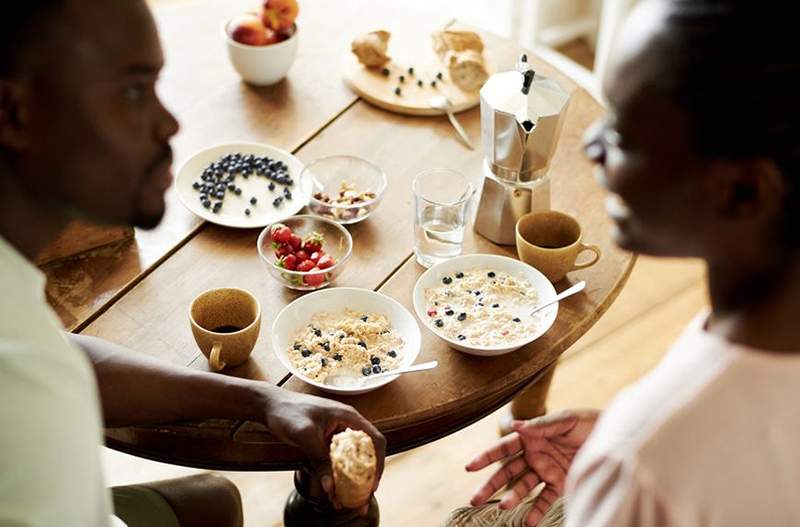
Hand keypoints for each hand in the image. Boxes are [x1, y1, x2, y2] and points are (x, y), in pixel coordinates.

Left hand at [264, 389, 385, 512]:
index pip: (374, 439)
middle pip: (365, 452)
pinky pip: (337, 460)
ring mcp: (336, 433)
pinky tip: (332, 488)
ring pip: (351, 458)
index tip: (373, 483)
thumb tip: (330, 486)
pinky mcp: (326, 441)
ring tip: (345, 497)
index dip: (378, 462)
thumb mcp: (305, 435)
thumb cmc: (288, 412)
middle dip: (365, 476)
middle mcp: (346, 425)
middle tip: (362, 497)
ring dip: (350, 478)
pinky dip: (337, 474)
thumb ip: (319, 459)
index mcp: (348, 417)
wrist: (270, 406)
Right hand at [465, 409, 599, 524]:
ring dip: (512, 497)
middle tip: (474, 498)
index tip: (470, 467)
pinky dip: (536, 511)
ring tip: (504, 507)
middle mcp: (535, 455)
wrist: (616, 438)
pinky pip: (545, 499)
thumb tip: (516, 425)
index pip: (504, 447)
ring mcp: (546, 470)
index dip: (486, 457)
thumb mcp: (566, 420)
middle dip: (490, 484)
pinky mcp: (561, 484)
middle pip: (507, 471)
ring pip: (523, 487)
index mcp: (531, 436)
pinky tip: (528, 522)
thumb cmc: (588, 423)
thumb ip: (541, 425)